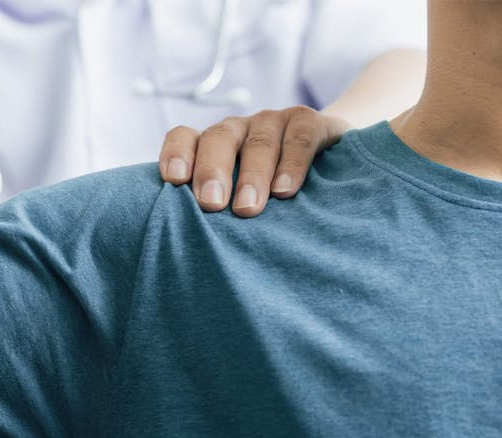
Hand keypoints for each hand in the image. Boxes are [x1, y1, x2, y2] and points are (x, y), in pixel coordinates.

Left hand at [159, 106, 350, 216]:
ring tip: (247, 208)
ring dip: (252, 175)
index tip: (174, 181)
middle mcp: (238, 130)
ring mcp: (273, 123)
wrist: (327, 165)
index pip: (184, 137)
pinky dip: (292, 164)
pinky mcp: (311, 123)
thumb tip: (186, 249)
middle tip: (210, 204)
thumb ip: (213, 213)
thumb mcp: (234, 201)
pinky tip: (285, 192)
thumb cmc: (266, 196)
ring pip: (258, 142)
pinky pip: (300, 138)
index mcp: (211, 146)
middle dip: (212, 171)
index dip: (176, 154)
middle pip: (218, 139)